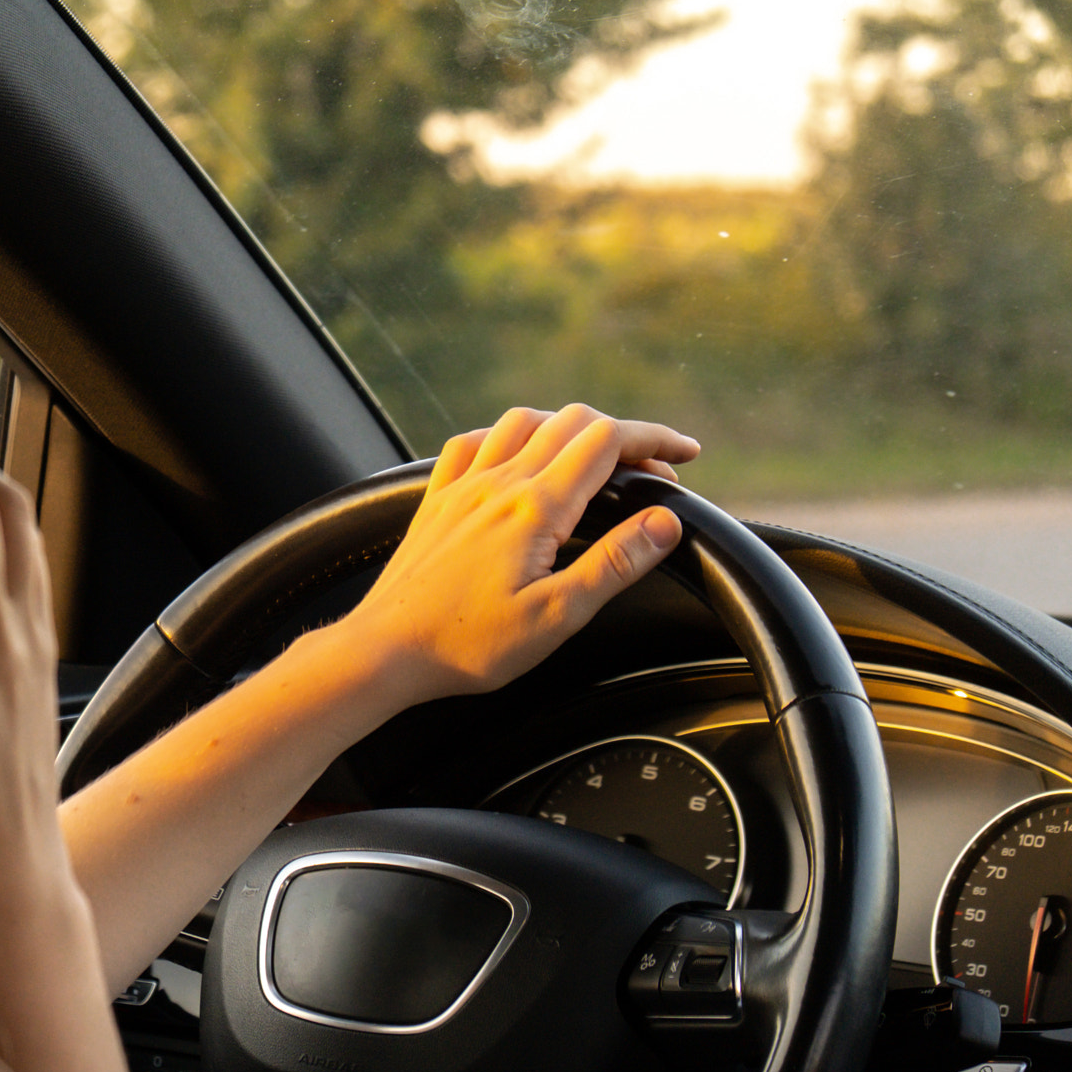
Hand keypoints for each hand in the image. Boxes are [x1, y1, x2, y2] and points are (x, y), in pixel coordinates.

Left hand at [335, 403, 698, 708]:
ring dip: (567, 427)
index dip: (654, 440)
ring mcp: (462, 487)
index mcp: (534, 507)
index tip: (686, 453)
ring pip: (522, 422)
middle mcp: (497, 483)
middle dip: (622, 435)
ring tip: (593, 457)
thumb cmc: (468, 643)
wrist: (386, 649)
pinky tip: (514, 455)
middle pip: (572, 422)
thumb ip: (614, 564)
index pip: (607, 443)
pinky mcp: (436, 501)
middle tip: (651, 472)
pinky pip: (472, 443)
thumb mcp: (557, 616)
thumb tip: (665, 523)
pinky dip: (506, 436)